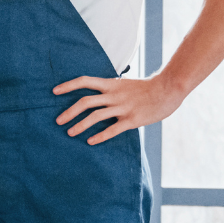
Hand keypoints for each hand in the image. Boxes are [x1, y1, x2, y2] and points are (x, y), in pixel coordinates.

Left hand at [53, 73, 185, 143]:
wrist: (169, 88)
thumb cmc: (147, 88)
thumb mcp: (125, 84)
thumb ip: (111, 89)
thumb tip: (98, 95)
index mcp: (111, 84)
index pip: (85, 81)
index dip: (68, 85)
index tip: (54, 91)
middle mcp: (114, 95)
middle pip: (85, 102)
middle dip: (69, 111)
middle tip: (58, 121)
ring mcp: (122, 107)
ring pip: (96, 116)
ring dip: (80, 125)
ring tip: (69, 133)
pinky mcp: (132, 120)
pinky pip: (112, 129)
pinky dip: (100, 136)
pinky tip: (90, 142)